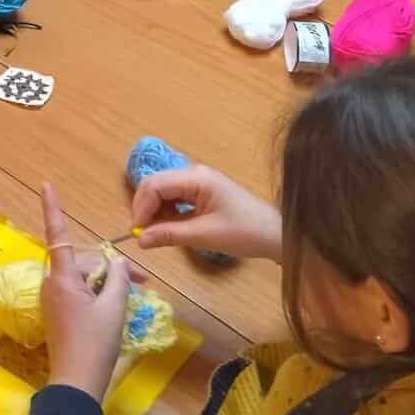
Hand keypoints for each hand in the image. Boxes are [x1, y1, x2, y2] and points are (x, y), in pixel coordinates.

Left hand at [39, 184, 133, 399]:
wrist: (76, 383)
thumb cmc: (95, 343)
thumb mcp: (114, 307)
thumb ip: (118, 277)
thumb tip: (116, 261)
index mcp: (62, 278)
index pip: (58, 235)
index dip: (53, 209)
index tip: (46, 185)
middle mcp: (52, 285)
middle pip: (82, 262)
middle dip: (111, 267)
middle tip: (145, 283)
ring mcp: (53, 300)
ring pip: (83, 278)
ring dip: (107, 282)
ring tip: (134, 296)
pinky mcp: (58, 314)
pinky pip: (79, 293)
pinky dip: (98, 294)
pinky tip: (117, 306)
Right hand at [131, 164, 282, 260]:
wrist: (276, 235)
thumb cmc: (244, 232)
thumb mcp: (204, 236)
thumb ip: (169, 235)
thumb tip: (140, 240)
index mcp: (196, 178)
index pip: (154, 185)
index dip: (141, 208)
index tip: (138, 233)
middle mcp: (194, 174)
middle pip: (156, 185)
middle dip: (145, 209)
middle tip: (144, 235)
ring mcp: (199, 182)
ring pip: (164, 192)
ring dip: (156, 212)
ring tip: (157, 235)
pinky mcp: (202, 193)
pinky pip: (176, 199)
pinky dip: (168, 213)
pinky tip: (170, 229)